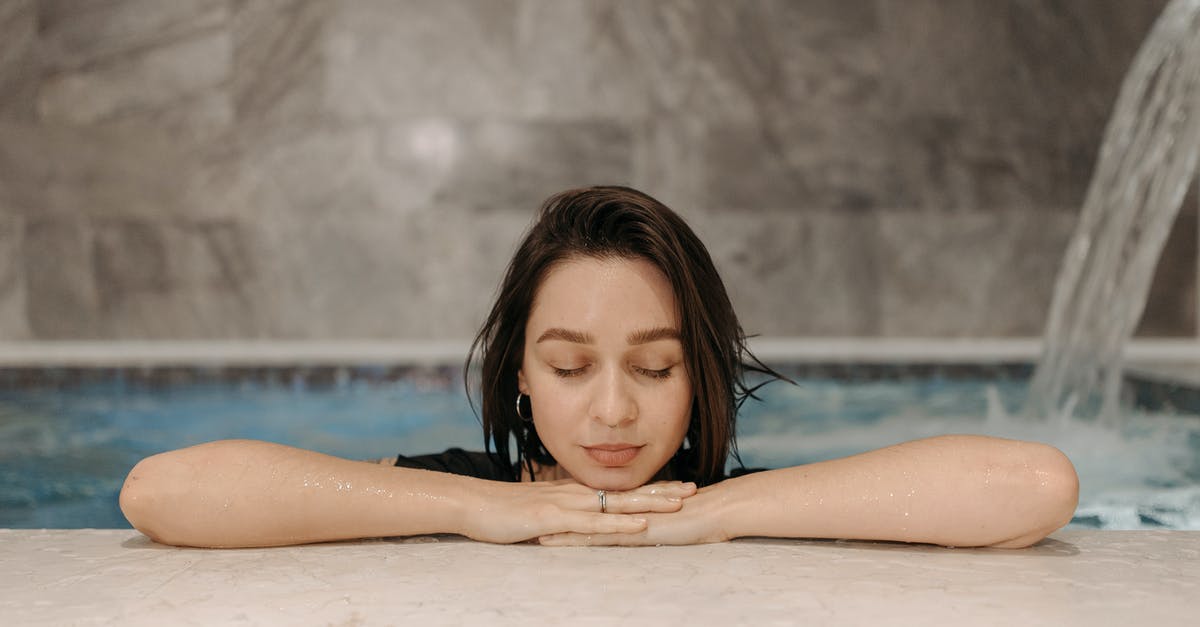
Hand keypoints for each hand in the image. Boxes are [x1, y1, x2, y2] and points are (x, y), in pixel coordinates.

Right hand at [460, 479, 696, 543]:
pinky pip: (594, 523)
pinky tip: (641, 524)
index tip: (677, 486)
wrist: (473, 505)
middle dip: (661, 491)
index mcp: (574, 493)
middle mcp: (576, 494)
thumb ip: (562, 517)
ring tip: (679, 504)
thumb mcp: (540, 514)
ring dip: (649, 503)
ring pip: (616, 504)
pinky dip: (620, 523)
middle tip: (693, 489)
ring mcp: (567, 505)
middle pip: (626, 491)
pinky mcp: (555, 520)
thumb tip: (580, 524)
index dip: (649, 487)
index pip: (619, 489)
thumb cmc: (503, 512)